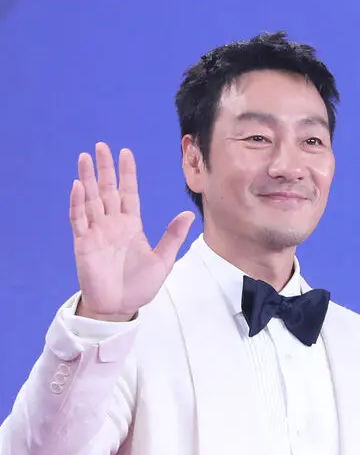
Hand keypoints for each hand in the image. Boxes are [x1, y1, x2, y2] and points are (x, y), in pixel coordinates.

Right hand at [70, 142, 193, 320]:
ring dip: (88, 179)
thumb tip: (188, 214)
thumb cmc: (140, 286)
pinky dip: (77, 203)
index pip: (129, 194)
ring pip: (91, 200)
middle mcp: (113, 224)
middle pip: (107, 191)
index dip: (127, 174)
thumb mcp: (162, 260)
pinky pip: (79, 219)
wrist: (120, 307)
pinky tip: (78, 186)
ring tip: (85, 157)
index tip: (126, 153)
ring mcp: (97, 232)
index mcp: (131, 226)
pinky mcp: (83, 243)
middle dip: (105, 169)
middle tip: (101, 146)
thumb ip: (172, 237)